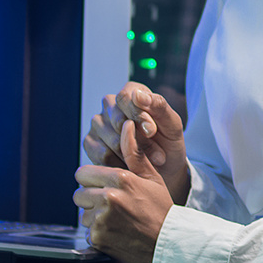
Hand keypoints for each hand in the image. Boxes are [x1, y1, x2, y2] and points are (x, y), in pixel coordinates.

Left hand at [74, 118, 172, 262]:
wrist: (169, 246)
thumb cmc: (161, 211)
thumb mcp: (152, 178)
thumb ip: (134, 153)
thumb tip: (127, 124)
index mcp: (120, 179)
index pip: (83, 174)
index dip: (92, 181)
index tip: (104, 188)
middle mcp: (109, 198)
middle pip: (79, 194)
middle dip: (91, 200)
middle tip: (111, 207)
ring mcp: (102, 219)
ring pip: (83, 215)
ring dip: (94, 218)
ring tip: (117, 221)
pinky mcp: (98, 238)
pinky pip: (88, 233)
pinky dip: (99, 235)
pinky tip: (117, 234)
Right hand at [85, 83, 190, 204]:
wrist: (164, 169)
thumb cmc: (168, 142)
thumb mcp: (172, 124)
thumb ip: (158, 106)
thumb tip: (137, 95)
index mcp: (131, 92)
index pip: (125, 97)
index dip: (138, 115)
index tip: (151, 131)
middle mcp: (110, 105)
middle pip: (116, 119)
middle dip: (140, 140)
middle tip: (158, 156)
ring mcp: (97, 124)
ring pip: (111, 140)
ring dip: (133, 155)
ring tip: (149, 163)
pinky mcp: (90, 143)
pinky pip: (102, 155)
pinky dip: (121, 165)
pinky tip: (134, 167)